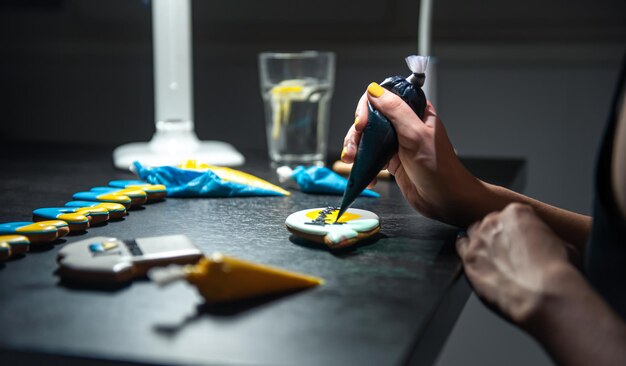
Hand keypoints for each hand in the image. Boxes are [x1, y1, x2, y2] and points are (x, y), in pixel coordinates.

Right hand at [341, 83, 486, 226]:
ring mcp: (396, 143)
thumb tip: (375, 91)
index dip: (368, 107)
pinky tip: (367, 176)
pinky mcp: (391, 161)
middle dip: (357, 133)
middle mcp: (404, 124)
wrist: (444, 200)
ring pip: (367, 138)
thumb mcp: (416, 135)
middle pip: (370, 118)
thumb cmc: (440, 169)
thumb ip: (395, 110)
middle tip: (353, 148)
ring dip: (356, 149)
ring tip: (352, 162)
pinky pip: (370, 157)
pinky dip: (363, 165)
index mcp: (414, 111)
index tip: (362, 124)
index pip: (384, 97)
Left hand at [456, 203, 570, 323]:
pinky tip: (476, 263)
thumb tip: (543, 246)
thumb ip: (544, 239)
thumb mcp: (563, 245)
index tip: (520, 241)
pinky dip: (467, 254)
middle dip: (497, 236)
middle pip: (489, 224)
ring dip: (481, 245)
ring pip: (473, 235)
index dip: (516, 231)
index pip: (510, 215)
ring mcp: (478, 240)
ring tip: (493, 261)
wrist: (544, 296)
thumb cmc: (558, 274)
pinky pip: (460, 249)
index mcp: (517, 212)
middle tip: (508, 254)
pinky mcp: (467, 260)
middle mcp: (493, 222)